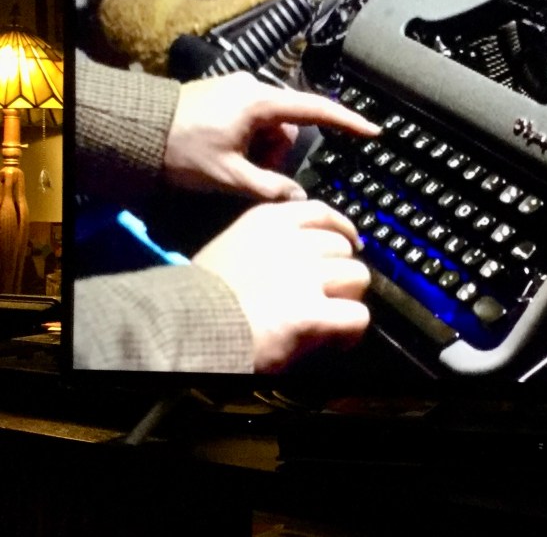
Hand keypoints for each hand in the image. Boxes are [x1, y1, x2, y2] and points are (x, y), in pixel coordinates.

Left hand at [163, 72, 379, 200]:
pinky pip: (253, 118)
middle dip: (277, 153)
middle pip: (288, 126)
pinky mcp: (226, 93)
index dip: (349, 122)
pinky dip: (248, 139)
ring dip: (261, 149)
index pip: (316, 110)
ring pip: (270, 125)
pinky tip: (224, 152)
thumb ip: (269, 188)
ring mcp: (239, 88)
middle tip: (249, 173)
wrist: (136, 128)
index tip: (374, 130)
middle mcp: (254, 87)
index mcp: (260, 102)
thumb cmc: (182, 149)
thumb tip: (297, 199)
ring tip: (231, 164)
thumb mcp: (227, 176)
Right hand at [192, 199, 370, 372]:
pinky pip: (358, 316)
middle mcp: (292, 242)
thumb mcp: (232, 246)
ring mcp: (305, 276)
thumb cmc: (199, 296)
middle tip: (325, 295)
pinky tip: (335, 341)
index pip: (322, 212)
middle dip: (338, 271)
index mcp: (269, 221)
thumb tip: (308, 255)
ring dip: (346, 299)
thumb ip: (269, 244)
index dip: (342, 230)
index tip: (350, 244)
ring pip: (357, 278)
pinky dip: (351, 331)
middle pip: (343, 248)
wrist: (182, 328)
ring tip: (326, 317)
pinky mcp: (312, 314)